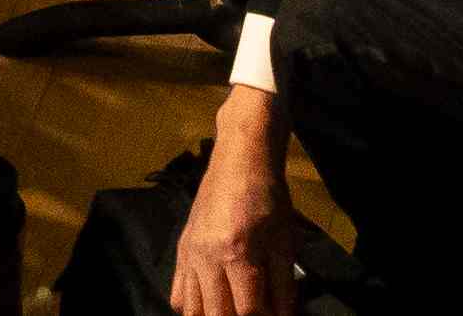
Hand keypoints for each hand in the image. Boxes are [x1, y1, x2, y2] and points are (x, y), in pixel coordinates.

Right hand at [168, 143, 298, 315]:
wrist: (240, 161)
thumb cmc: (268, 198)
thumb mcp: (285, 241)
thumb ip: (284, 285)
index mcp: (236, 253)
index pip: (247, 309)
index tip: (275, 314)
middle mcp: (206, 258)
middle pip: (216, 314)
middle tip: (253, 309)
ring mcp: (189, 254)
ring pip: (191, 310)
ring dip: (212, 315)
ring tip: (230, 308)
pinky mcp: (181, 249)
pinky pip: (177, 293)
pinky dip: (192, 306)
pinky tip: (210, 301)